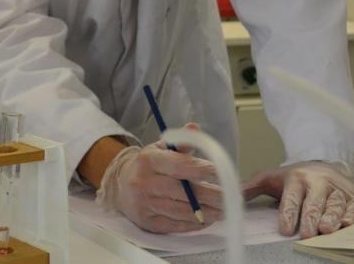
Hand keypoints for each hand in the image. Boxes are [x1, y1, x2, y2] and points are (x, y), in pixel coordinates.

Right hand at [96, 124, 223, 232]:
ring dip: (209, 212)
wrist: (120, 186)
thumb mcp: (160, 149)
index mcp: (149, 160)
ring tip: (225, 209)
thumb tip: (195, 128)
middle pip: (186, 192)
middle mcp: (144, 182)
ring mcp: (145, 204)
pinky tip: (208, 218)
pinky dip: (196, 223)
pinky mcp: (148, 223)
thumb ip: (181, 142)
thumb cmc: (147, 166)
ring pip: (184, 212)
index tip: (224, 173)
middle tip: (233, 196)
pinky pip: (177, 226)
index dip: (205, 170)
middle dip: (213, 195)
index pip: (181, 165)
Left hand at [242, 161, 353, 237]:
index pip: (291, 197)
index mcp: (296, 178)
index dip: (288, 213)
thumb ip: (250, 187)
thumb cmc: (296, 177)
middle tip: (307, 233)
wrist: (328, 166)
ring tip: (326, 230)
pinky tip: (346, 225)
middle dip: (310, 218)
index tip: (284, 228)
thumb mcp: (271, 178)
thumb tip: (227, 196)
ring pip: (334, 205)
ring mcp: (337, 189)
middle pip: (314, 202)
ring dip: (331, 218)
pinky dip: (351, 216)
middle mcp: (318, 182)